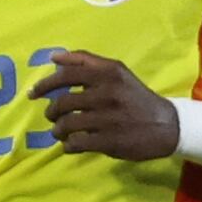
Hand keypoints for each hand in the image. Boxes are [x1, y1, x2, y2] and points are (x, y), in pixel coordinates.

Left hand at [28, 50, 178, 160]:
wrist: (167, 125)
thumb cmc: (135, 96)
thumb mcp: (116, 71)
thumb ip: (85, 60)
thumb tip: (53, 56)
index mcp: (107, 73)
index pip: (66, 75)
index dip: (45, 84)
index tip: (33, 93)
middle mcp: (107, 93)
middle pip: (62, 103)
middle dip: (51, 112)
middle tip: (52, 116)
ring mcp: (108, 118)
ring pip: (66, 124)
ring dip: (58, 130)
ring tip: (60, 131)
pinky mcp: (109, 140)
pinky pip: (76, 143)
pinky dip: (68, 145)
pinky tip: (70, 144)